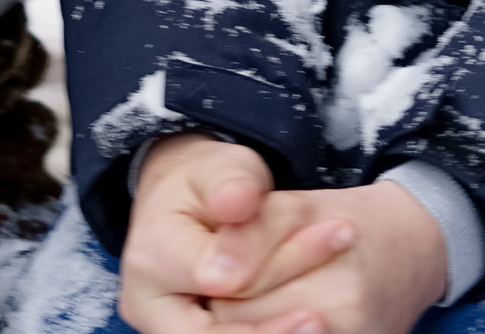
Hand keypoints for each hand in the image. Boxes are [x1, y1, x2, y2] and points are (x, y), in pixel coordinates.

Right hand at [119, 136, 442, 333]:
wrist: (192, 207)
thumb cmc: (212, 184)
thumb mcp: (224, 167)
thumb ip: (232, 184)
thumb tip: (236, 206)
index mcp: (152, 258)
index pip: (216, 277)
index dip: (272, 267)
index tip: (332, 240)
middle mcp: (152, 306)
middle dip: (273, 328)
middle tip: (324, 317)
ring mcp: (171, 330)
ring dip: (278, 333)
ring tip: (323, 321)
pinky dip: (275, 332)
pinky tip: (312, 327)